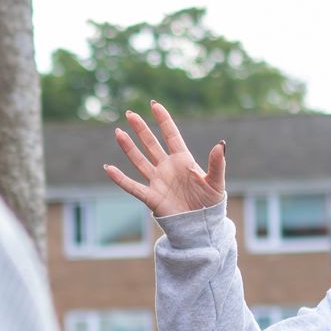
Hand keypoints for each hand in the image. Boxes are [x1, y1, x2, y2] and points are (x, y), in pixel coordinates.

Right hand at [103, 101, 226, 218]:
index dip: (163, 120)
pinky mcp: (152, 197)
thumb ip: (217, 163)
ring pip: (140, 161)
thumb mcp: (216, 182)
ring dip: (129, 147)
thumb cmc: (210, 203)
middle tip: (129, 114)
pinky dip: (120, 179)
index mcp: (183, 160)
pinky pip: (133, 186)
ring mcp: (158, 181)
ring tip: (118, 132)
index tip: (154, 105)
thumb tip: (221, 144)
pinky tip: (109, 169)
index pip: (171, 135)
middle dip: (141, 129)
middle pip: (151, 144)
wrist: (202, 226)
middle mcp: (167, 167)